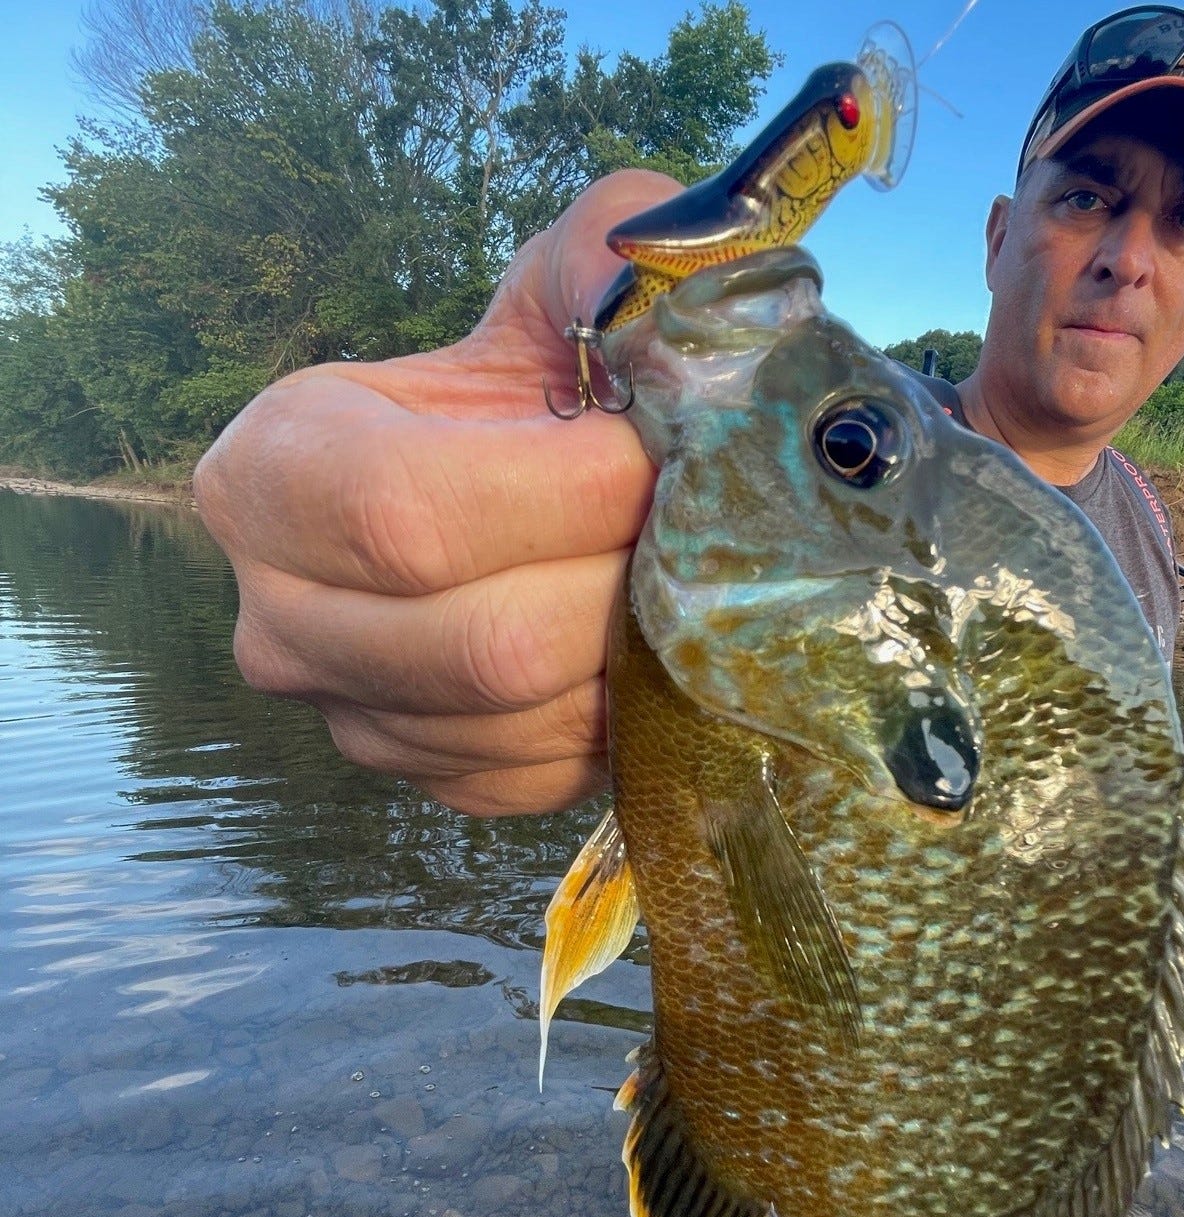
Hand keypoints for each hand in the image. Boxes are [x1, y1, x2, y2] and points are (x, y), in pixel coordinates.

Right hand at [194, 170, 682, 815]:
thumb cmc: (522, 391)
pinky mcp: (430, 781)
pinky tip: (641, 647)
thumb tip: (660, 287)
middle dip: (623, 584)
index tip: (660, 456)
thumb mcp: (550, 294)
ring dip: (638, 653)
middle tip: (694, 531)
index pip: (410, 514)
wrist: (508, 494)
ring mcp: (352, 718)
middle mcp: (280, 618)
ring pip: (528, 722)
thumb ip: (603, 252)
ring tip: (676, 580)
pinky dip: (620, 718)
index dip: (567, 494)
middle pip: (485, 644)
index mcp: (272, 475)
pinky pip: (544, 777)